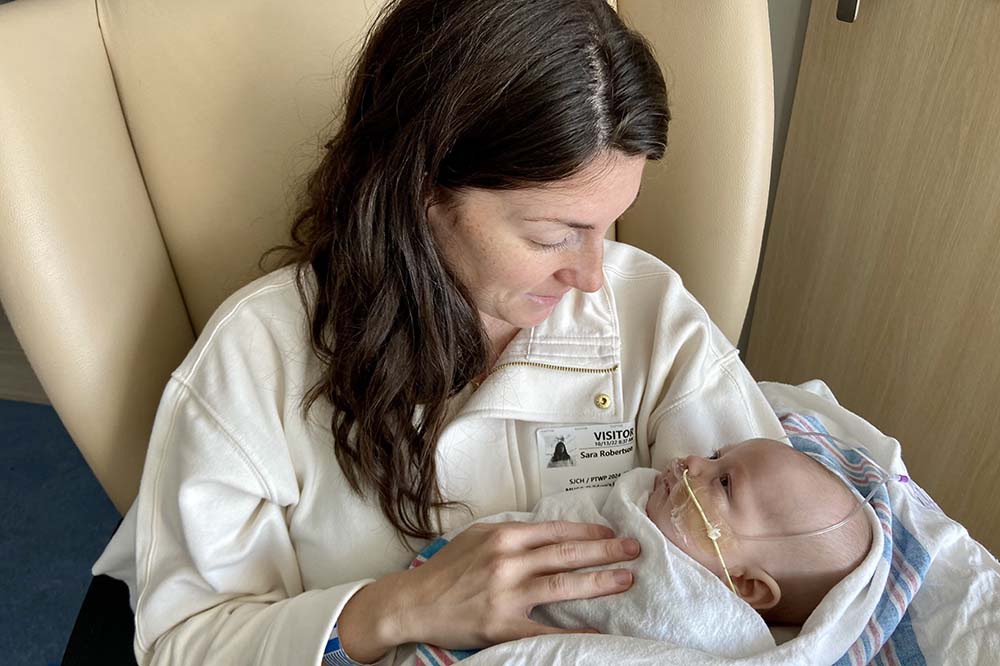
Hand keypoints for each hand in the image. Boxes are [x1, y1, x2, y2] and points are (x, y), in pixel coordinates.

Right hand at [395, 520, 639, 648]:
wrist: (413, 602)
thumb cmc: (446, 570)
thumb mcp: (477, 537)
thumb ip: (512, 534)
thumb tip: (549, 533)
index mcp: (504, 536)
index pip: (556, 530)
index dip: (588, 530)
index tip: (612, 532)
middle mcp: (508, 561)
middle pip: (567, 553)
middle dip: (606, 550)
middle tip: (634, 549)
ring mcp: (507, 594)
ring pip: (563, 584)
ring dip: (599, 581)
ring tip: (626, 578)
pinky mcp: (503, 625)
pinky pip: (547, 629)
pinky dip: (575, 630)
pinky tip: (600, 631)